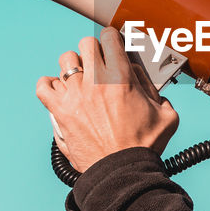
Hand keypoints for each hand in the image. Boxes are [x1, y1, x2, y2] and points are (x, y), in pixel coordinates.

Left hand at [36, 27, 179, 172]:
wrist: (122, 172)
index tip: (113, 44)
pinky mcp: (59, 111)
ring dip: (73, 66)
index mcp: (122, 78)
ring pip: (65, 61)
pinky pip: (43, 86)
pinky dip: (49, 85)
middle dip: (94, 50)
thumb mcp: (166, 114)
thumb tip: (140, 75)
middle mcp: (96, 81)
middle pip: (86, 44)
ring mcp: (75, 95)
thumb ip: (156, 89)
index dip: (113, 38)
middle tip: (99, 63)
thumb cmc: (144, 147)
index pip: (110, 37)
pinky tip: (59, 91)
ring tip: (80, 77)